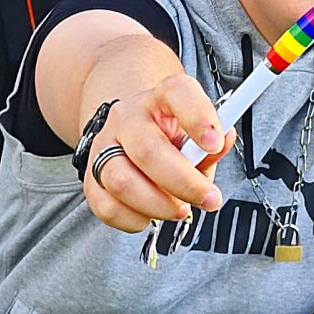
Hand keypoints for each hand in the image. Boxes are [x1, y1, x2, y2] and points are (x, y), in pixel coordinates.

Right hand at [81, 72, 231, 232]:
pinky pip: (106, 206)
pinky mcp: (90, 178)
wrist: (132, 133)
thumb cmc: (172, 138)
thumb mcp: (198, 133)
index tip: (215, 143)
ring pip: (120, 181)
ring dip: (158, 205)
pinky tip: (151, 215)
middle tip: (209, 199)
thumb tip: (223, 141)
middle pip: (147, 150)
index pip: (177, 93)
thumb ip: (214, 142)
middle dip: (184, 183)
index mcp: (160, 98)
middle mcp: (127, 117)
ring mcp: (103, 146)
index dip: (198, 117)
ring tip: (180, 209)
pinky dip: (134, 219)